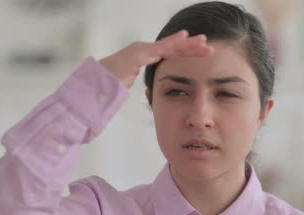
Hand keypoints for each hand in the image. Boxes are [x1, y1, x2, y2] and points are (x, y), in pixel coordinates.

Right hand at [99, 30, 213, 87]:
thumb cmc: (108, 85)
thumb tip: (144, 88)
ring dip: (188, 44)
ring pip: (170, 46)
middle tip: (209, 47)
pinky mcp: (139, 53)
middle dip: (192, 48)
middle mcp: (145, 51)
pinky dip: (173, 42)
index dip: (186, 54)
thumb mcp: (130, 84)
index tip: (202, 54)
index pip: (170, 55)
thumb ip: (139, 82)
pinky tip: (185, 37)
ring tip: (204, 42)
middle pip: (173, 49)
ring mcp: (142, 50)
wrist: (94, 84)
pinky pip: (159, 47)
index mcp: (144, 57)